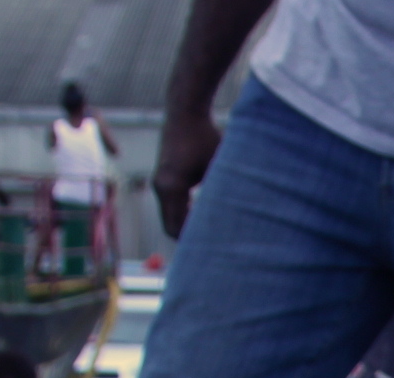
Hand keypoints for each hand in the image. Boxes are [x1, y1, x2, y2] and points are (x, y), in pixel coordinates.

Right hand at [154, 110, 223, 238]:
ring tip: (209, 235)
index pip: (178, 228)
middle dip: (189, 238)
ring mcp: (158, 182)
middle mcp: (160, 186)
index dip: (194, 242)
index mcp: (173, 187)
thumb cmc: (206, 137)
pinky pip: (169, 206)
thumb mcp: (219, 167)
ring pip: (169, 217)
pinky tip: (201, 218)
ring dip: (185, 226)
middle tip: (213, 248)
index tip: (216, 250)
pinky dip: (182, 214)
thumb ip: (222, 193)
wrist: (184, 111)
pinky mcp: (161, 177)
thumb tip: (235, 220)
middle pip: (170, 226)